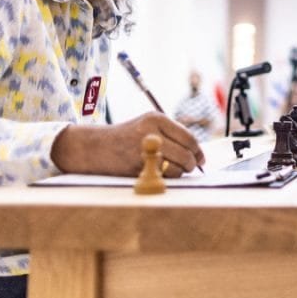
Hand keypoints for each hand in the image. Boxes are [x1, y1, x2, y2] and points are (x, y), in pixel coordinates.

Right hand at [51, 112, 205, 176]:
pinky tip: (159, 172)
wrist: (95, 147)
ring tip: (172, 169)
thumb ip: (173, 135)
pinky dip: (166, 178)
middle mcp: (151, 132)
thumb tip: (198, 154)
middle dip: (192, 164)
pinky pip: (163, 176)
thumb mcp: (149, 126)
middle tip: (191, 167)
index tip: (201, 159)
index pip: (189, 137)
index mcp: (157, 119)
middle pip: (186, 154)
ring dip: (179, 173)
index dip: (198, 151)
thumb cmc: (127, 138)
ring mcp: (143, 150)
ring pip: (177, 167)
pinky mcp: (137, 166)